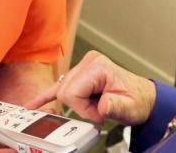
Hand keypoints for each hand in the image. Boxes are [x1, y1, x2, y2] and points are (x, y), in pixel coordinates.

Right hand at [25, 51, 156, 125]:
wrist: (142, 97)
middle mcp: (89, 62)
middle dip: (79, 107)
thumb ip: (116, 106)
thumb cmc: (137, 100)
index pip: (72, 91)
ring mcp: (83, 67)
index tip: (98, 113)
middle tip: (96, 110)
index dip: (82, 109)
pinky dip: (46, 96)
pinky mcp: (79, 75)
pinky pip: (58, 86)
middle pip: (64, 90)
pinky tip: (33, 105)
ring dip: (76, 104)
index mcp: (98, 66)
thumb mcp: (129, 107)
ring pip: (62, 91)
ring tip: (93, 105)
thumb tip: (103, 105)